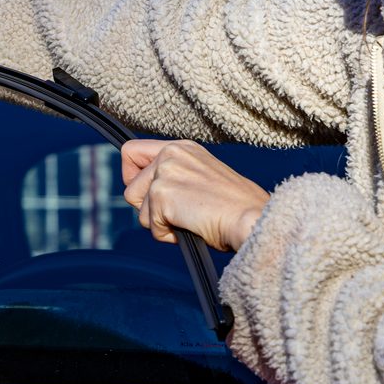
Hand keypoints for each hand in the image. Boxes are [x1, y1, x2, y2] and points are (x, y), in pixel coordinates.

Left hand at [120, 139, 270, 251]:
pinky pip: (151, 227)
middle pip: (130, 189)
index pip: (131, 151)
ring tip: (191, 220)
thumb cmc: (236, 207)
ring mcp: (165, 173)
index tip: (146, 194)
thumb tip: (148, 195)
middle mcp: (171, 154)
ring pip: (139, 211)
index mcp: (182, 148)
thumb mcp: (203, 178)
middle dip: (148, 210)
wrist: (253, 218)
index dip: (132, 176)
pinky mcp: (162, 194)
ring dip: (161, 224)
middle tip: (179, 214)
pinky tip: (192, 226)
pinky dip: (168, 235)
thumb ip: (176, 177)